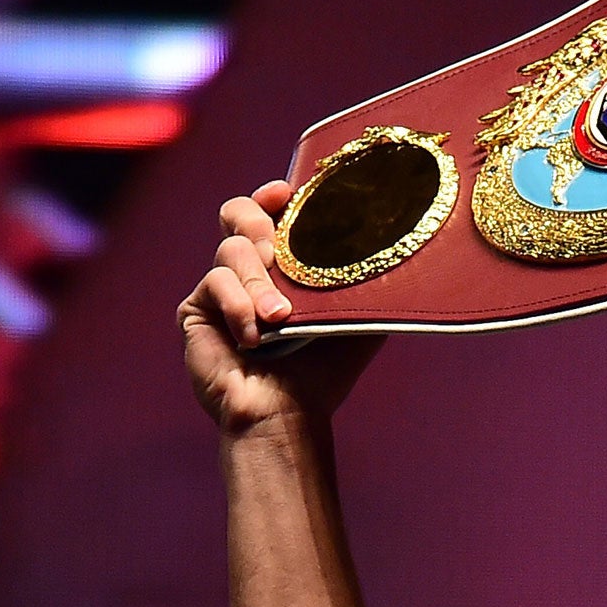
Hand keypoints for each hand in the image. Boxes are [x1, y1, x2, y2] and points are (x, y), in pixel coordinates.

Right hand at [176, 180, 381, 434]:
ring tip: (281, 317)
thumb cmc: (323, 372)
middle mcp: (248, 270)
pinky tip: (255, 337)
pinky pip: (214, 283)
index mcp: (282, 266)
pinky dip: (240, 306)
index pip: (270, 213)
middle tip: (278, 249)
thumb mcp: (358, 321)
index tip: (286, 194)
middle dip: (258, 221)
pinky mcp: (196, 310)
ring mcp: (220, 288)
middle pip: (238, 214)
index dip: (273, 197)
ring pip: (232, 249)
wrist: (289, 413)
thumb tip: (410, 257)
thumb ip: (371, 287)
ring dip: (260, 281)